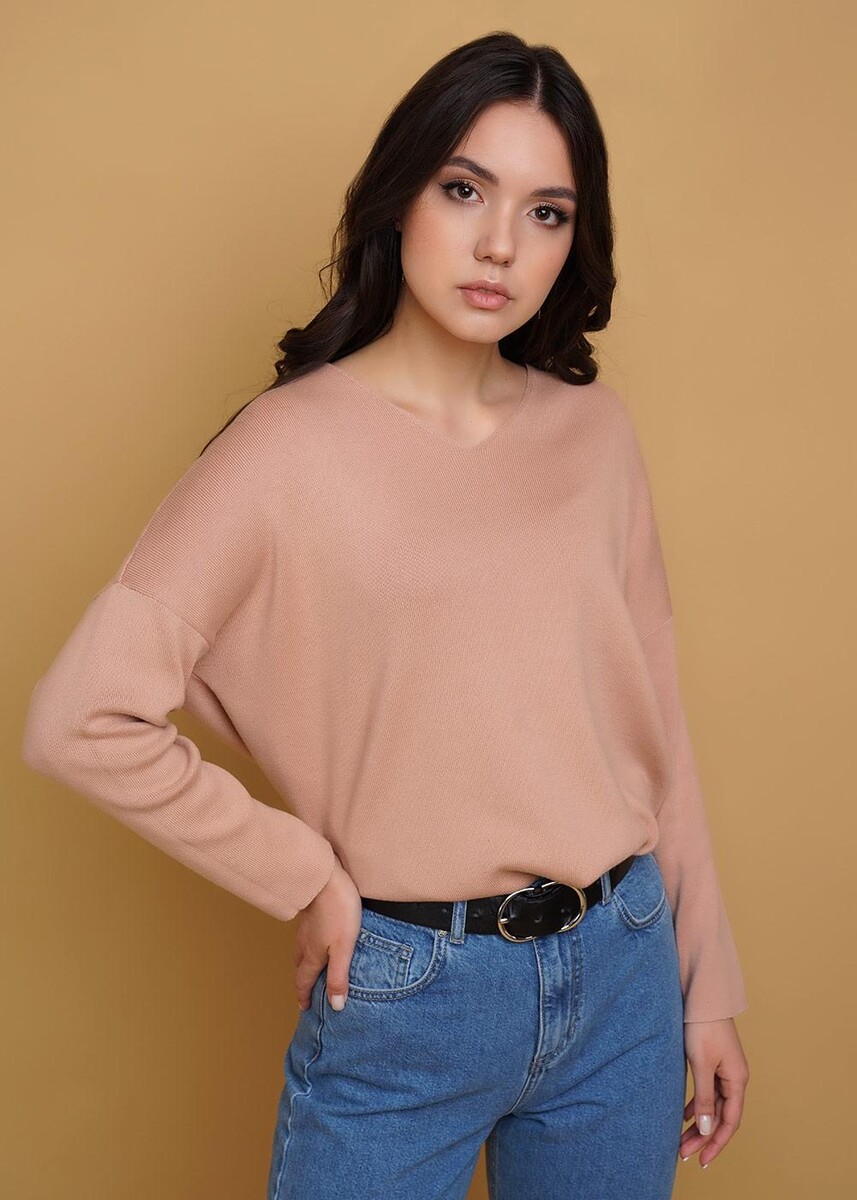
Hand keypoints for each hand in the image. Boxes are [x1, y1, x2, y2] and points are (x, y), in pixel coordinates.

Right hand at [292, 852, 362, 1012]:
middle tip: (306, 992)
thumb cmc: (338, 910)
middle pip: (300, 966)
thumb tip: (335, 1006)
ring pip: (300, 950)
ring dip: (303, 963)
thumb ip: (339, 976)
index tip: (304, 1008)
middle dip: (302, 981)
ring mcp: (305, 926)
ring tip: (310, 968)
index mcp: (314, 954)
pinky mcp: (310, 912)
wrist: (326, 876)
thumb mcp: (343, 947)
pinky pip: (305, 935)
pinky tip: (315, 938)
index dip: (304, 996)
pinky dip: (307, 945)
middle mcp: (305, 942)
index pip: (305, 980)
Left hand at [680, 1017, 749, 1168]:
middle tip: (684, 1154)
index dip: (716, 1143)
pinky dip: (696, 1105)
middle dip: (703, 1137)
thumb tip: (706, 1129)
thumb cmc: (702, 1027)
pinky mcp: (712, 1062)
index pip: (730, 1121)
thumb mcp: (701, 1064)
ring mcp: (724, 1070)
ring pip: (712, 1105)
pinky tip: (684, 1115)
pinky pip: (707, 1092)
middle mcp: (734, 1077)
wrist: (701, 996)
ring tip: (681, 1140)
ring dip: (698, 1123)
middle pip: (720, 1116)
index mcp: (737, 1079)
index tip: (702, 1161)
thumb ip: (704, 1098)